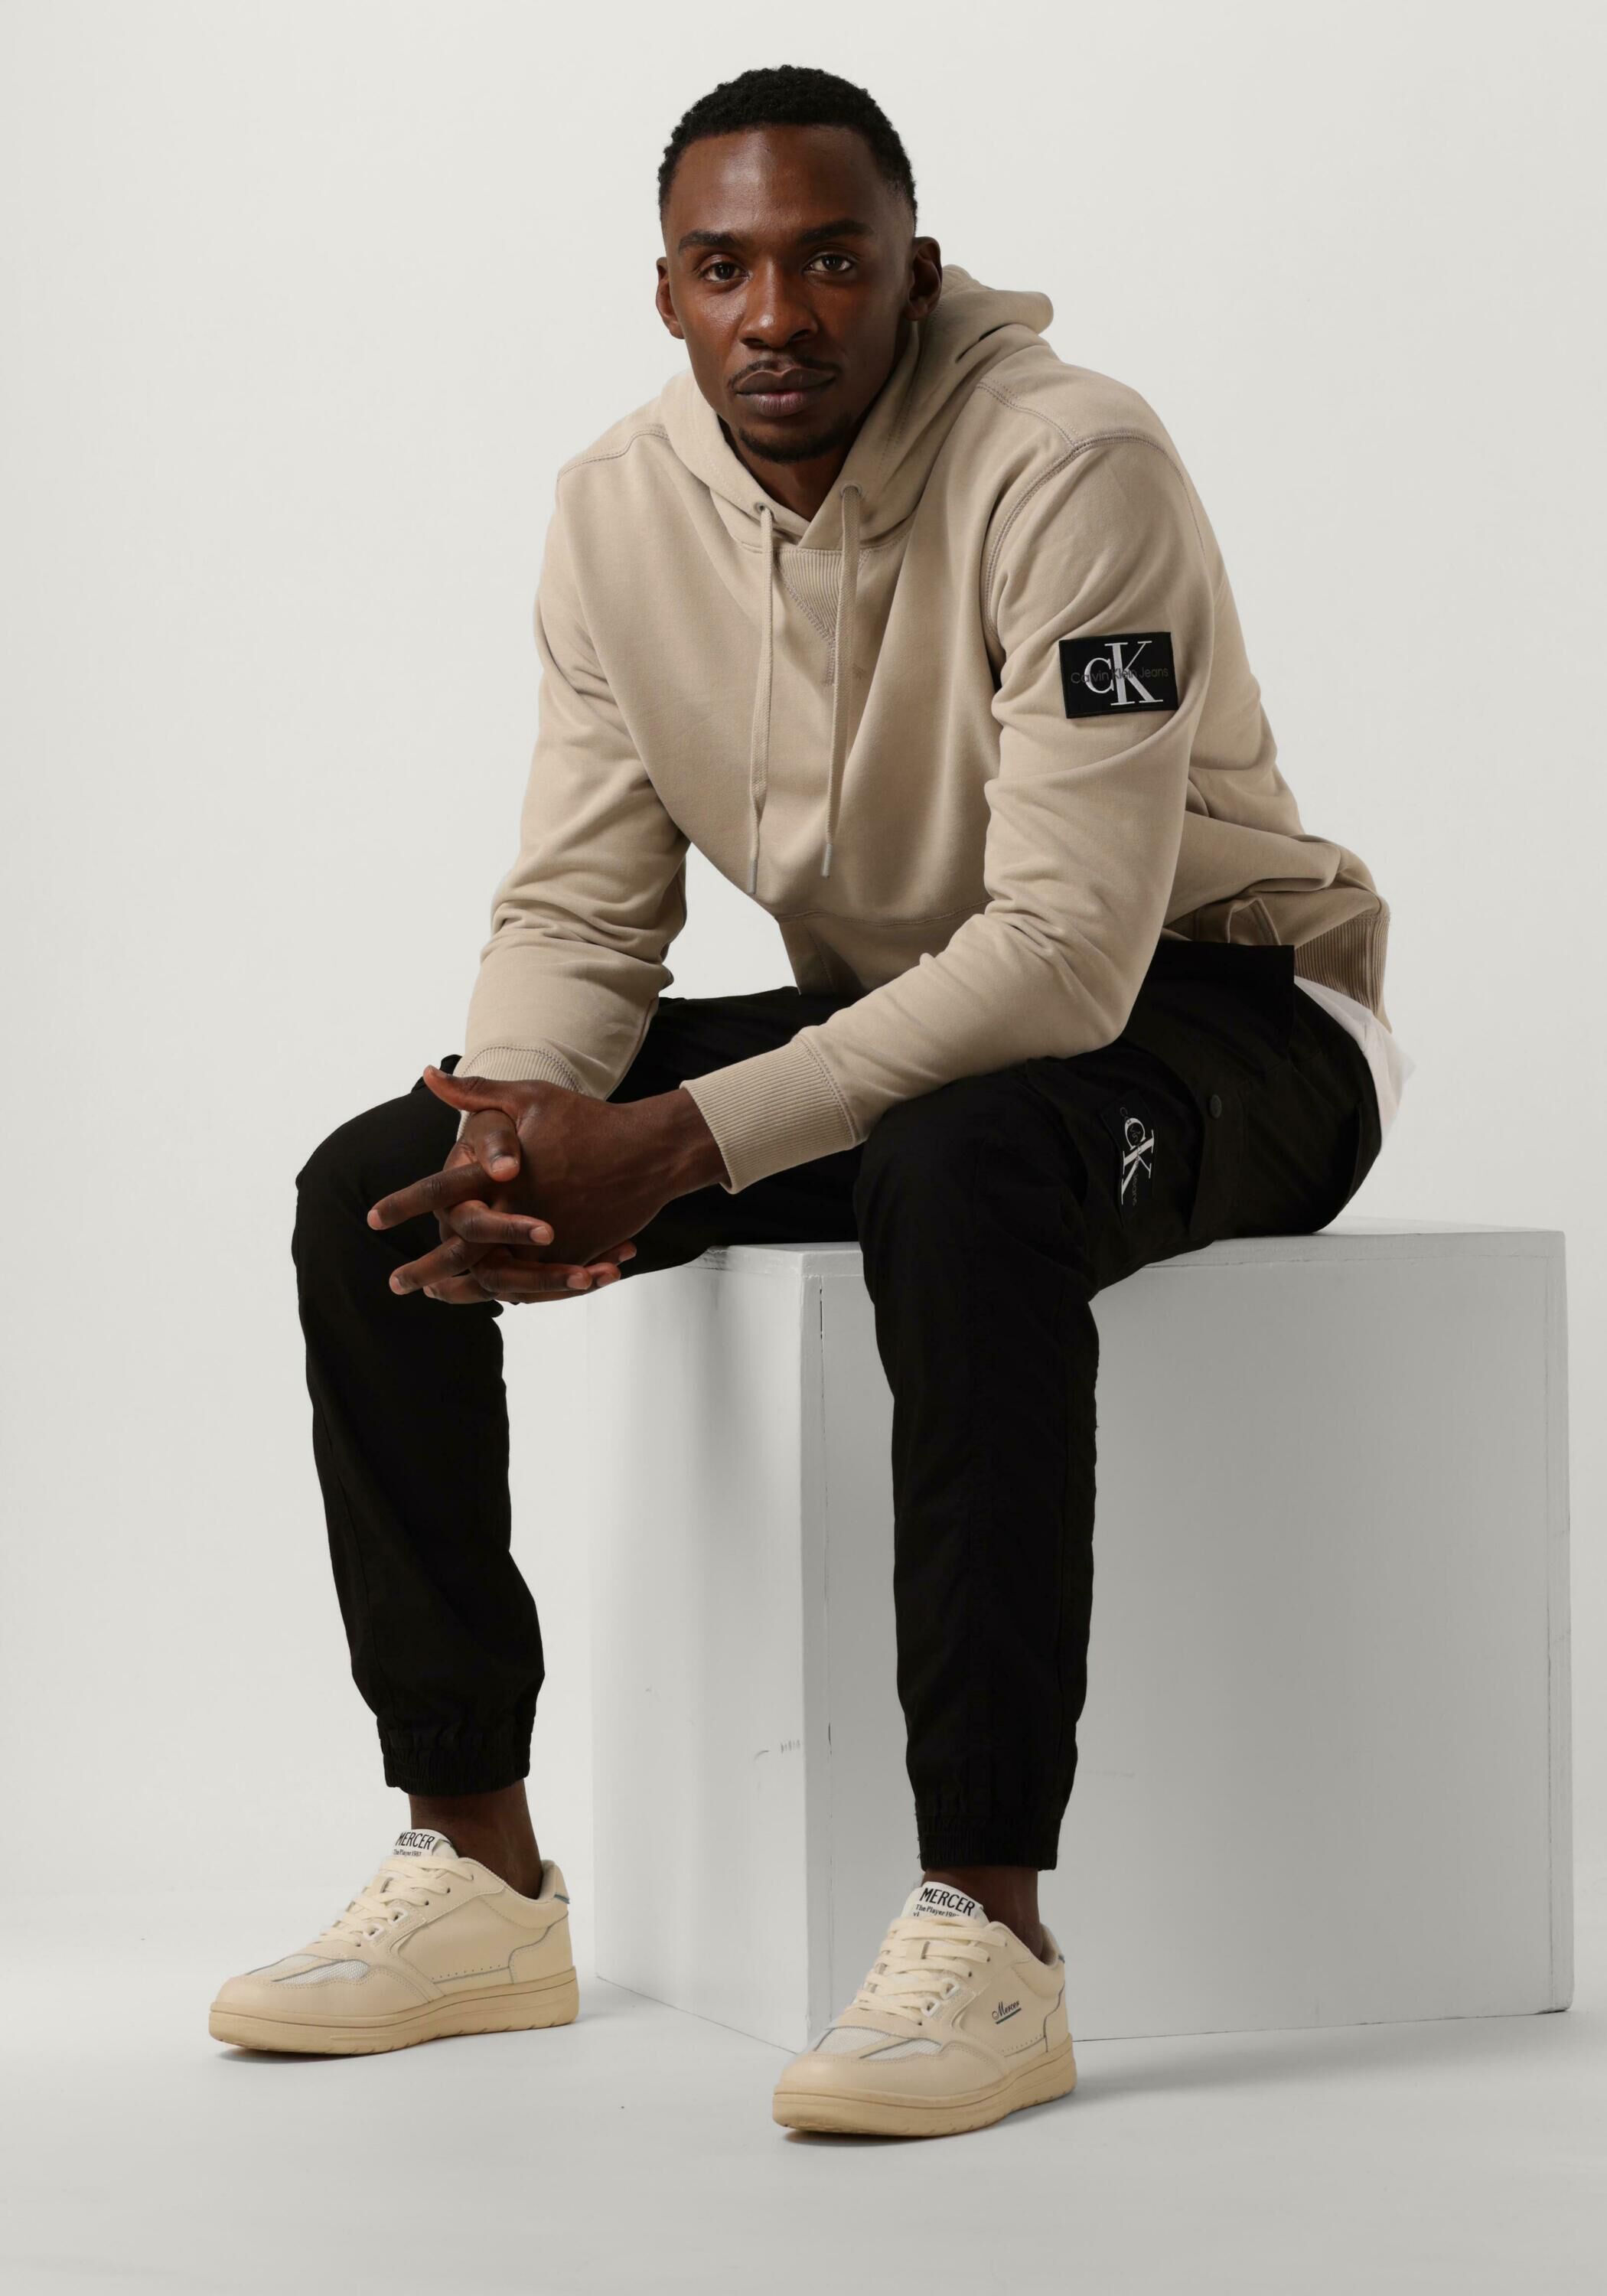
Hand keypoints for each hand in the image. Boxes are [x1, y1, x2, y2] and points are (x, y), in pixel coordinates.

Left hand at [366, 1064, 726, 1297]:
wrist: (653, 1151)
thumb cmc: (590, 1120)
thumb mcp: (531, 1097)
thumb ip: (476, 1093)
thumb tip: (427, 1074)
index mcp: (506, 1174)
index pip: (442, 1190)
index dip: (405, 1203)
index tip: (372, 1218)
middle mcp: (523, 1212)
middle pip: (463, 1251)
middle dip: (426, 1270)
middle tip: (396, 1283)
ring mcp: (551, 1240)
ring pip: (500, 1277)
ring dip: (465, 1290)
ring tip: (438, 1294)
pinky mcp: (575, 1256)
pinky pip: (538, 1282)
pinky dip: (514, 1288)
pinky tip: (492, 1290)